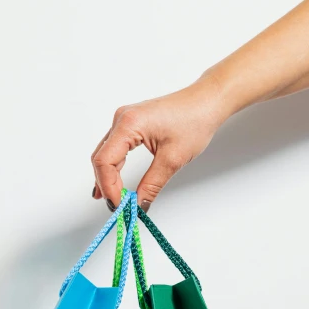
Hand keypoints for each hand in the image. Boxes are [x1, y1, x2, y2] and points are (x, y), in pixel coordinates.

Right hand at [91, 76, 228, 210]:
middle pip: (101, 158)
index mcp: (128, 124)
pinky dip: (114, 167)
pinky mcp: (130, 123)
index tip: (119, 205)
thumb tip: (139, 205)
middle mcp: (121, 119)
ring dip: (108, 177)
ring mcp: (124, 120)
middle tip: (117, 206)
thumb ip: (152, 185)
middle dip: (107, 184)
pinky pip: (114, 148)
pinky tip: (114, 182)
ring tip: (114, 199)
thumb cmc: (194, 121)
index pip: (104, 161)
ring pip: (105, 154)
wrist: (207, 102)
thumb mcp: (173, 159)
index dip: (108, 186)